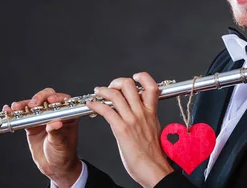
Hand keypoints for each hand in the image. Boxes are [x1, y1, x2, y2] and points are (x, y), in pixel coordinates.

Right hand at [4, 88, 81, 186]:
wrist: (54, 167)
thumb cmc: (64, 154)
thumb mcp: (62, 145)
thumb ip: (57, 134)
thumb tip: (55, 123)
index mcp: (67, 115)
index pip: (63, 100)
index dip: (56, 98)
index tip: (50, 101)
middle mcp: (54, 113)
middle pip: (46, 98)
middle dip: (38, 98)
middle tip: (32, 105)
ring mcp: (42, 118)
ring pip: (32, 106)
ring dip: (23, 104)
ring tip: (16, 107)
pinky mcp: (31, 124)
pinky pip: (23, 116)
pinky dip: (15, 113)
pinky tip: (9, 111)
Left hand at [87, 72, 173, 187]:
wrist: (154, 169)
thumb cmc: (153, 154)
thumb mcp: (154, 129)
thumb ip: (147, 118)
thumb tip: (140, 112)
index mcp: (151, 112)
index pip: (151, 86)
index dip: (142, 77)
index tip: (135, 77)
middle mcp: (142, 113)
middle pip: (129, 85)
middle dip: (117, 82)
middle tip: (111, 86)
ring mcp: (131, 120)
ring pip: (116, 94)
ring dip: (103, 90)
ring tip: (97, 92)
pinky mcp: (121, 129)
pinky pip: (106, 110)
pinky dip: (96, 104)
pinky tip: (91, 104)